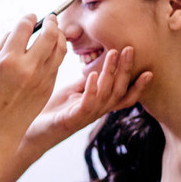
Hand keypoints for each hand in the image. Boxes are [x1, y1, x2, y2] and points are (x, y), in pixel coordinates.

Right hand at [0, 14, 66, 144]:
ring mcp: (41, 77)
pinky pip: (58, 62)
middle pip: (49, 34)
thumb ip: (5, 44)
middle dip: (51, 22)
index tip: (30, 17)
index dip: (29, 18)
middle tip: (51, 18)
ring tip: (55, 31)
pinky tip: (52, 49)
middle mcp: (27, 67)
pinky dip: (57, 52)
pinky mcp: (49, 86)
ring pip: (59, 48)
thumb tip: (22, 29)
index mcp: (8, 59)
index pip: (24, 27)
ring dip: (59, 35)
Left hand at [24, 46, 151, 152]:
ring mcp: (84, 117)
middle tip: (129, 49)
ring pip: (105, 95)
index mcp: (98, 106)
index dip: (138, 87)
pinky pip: (86, 104)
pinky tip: (92, 75)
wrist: (31, 132)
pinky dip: (92, 89)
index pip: (124, 97)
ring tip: (113, 54)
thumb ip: (87, 83)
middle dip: (126, 70)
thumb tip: (98, 68)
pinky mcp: (71, 120)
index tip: (149, 71)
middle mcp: (95, 112)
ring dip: (110, 73)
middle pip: (118, 91)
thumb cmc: (52, 112)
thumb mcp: (73, 94)